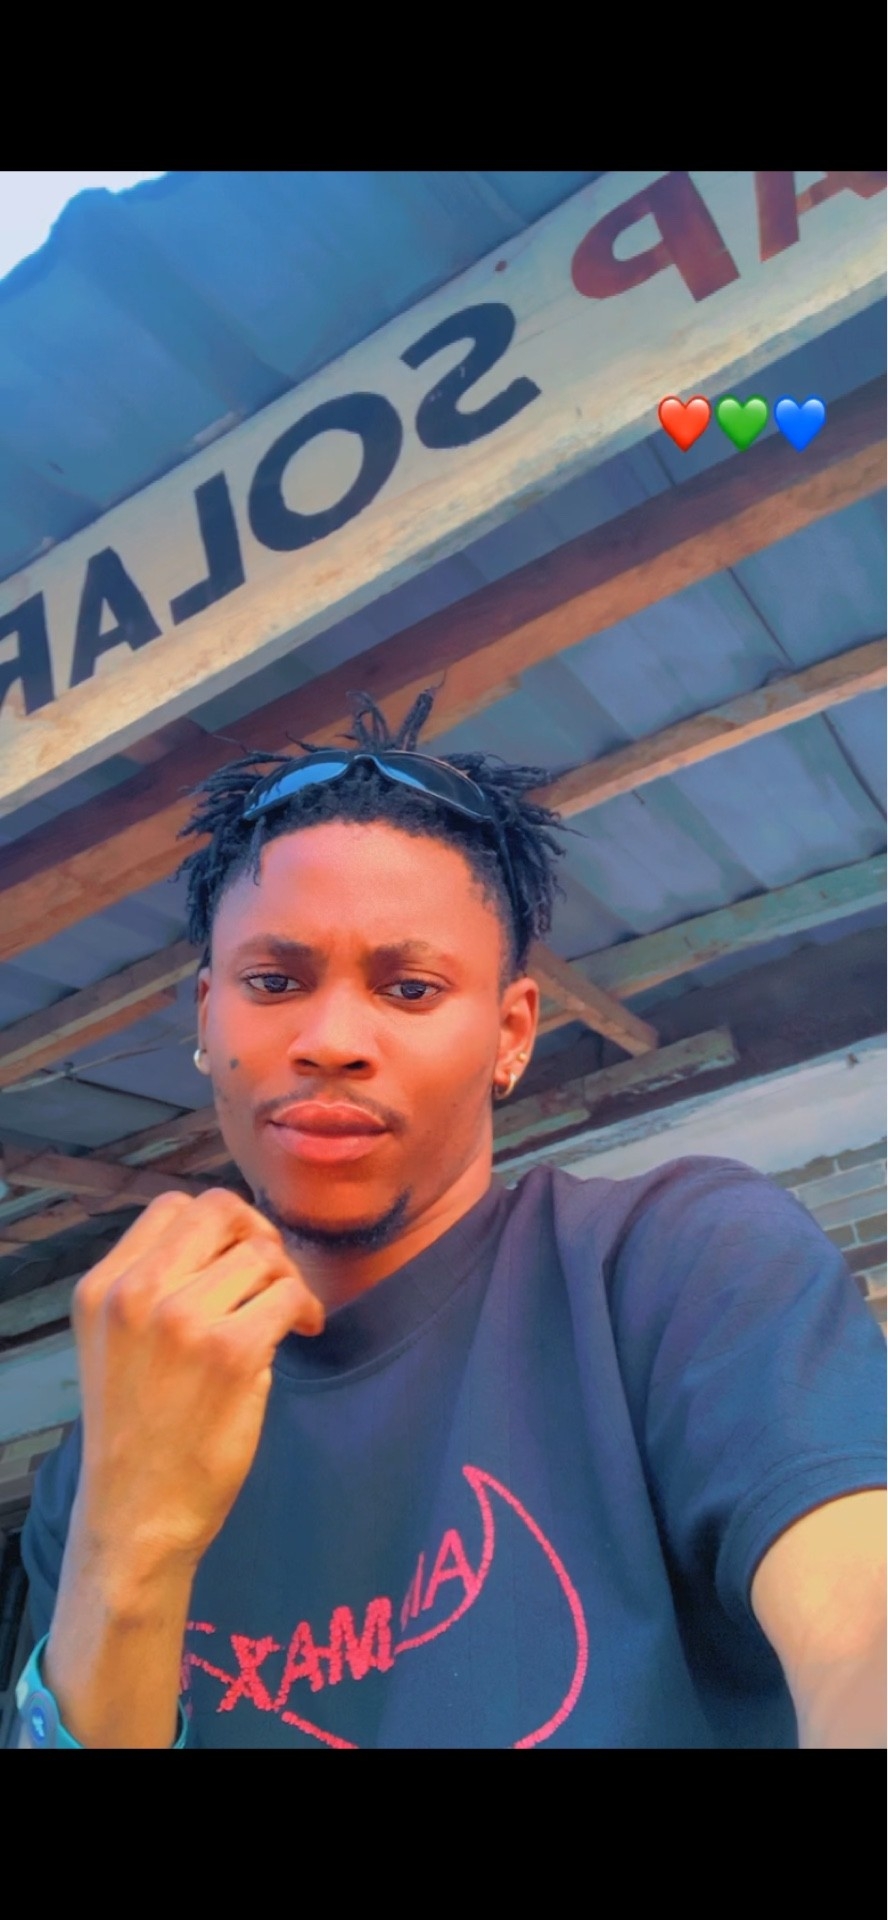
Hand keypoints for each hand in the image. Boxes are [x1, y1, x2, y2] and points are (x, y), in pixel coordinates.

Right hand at [71, 1188, 322, 1574]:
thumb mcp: (118, 1342)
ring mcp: (183, 1320)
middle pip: (220, 1212)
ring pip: (262, 1254)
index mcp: (102, 1287)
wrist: (137, 1513)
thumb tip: (234, 1240)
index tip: (240, 1257)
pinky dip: (306, 1308)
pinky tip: (304, 1332)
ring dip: (287, 1279)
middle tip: (273, 1276)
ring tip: (288, 1316)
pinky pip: (290, 1294)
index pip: (172, 1206)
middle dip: (258, 1236)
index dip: (219, 1225)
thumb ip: (157, 1286)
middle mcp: (135, 1293)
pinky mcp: (232, 1352)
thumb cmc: (139, 1430)